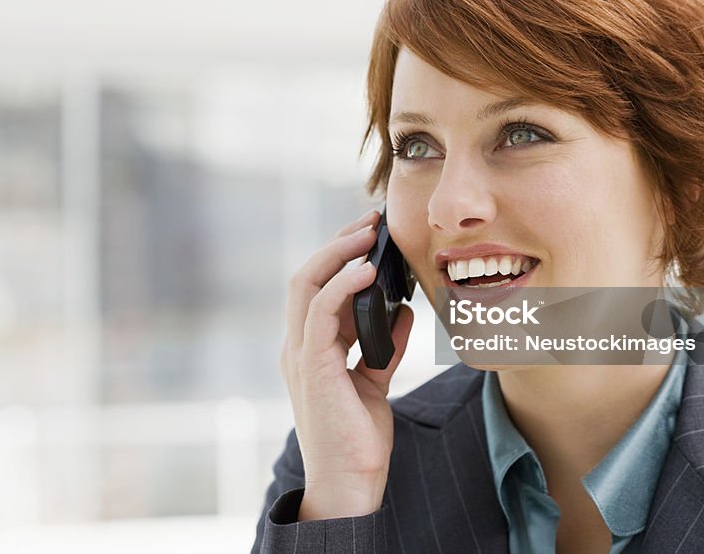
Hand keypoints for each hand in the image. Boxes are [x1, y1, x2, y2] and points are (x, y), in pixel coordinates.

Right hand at [281, 209, 413, 519]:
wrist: (350, 483)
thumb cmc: (358, 439)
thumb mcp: (376, 382)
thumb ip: (385, 347)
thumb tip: (404, 313)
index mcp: (310, 348)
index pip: (316, 287)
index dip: (340, 256)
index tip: (370, 233)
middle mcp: (299, 346)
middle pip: (306, 276)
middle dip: (337, 243)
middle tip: (371, 220)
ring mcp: (301, 355)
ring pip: (306, 285)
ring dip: (337, 253)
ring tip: (368, 233)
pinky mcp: (313, 366)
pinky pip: (320, 312)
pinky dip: (342, 285)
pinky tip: (368, 271)